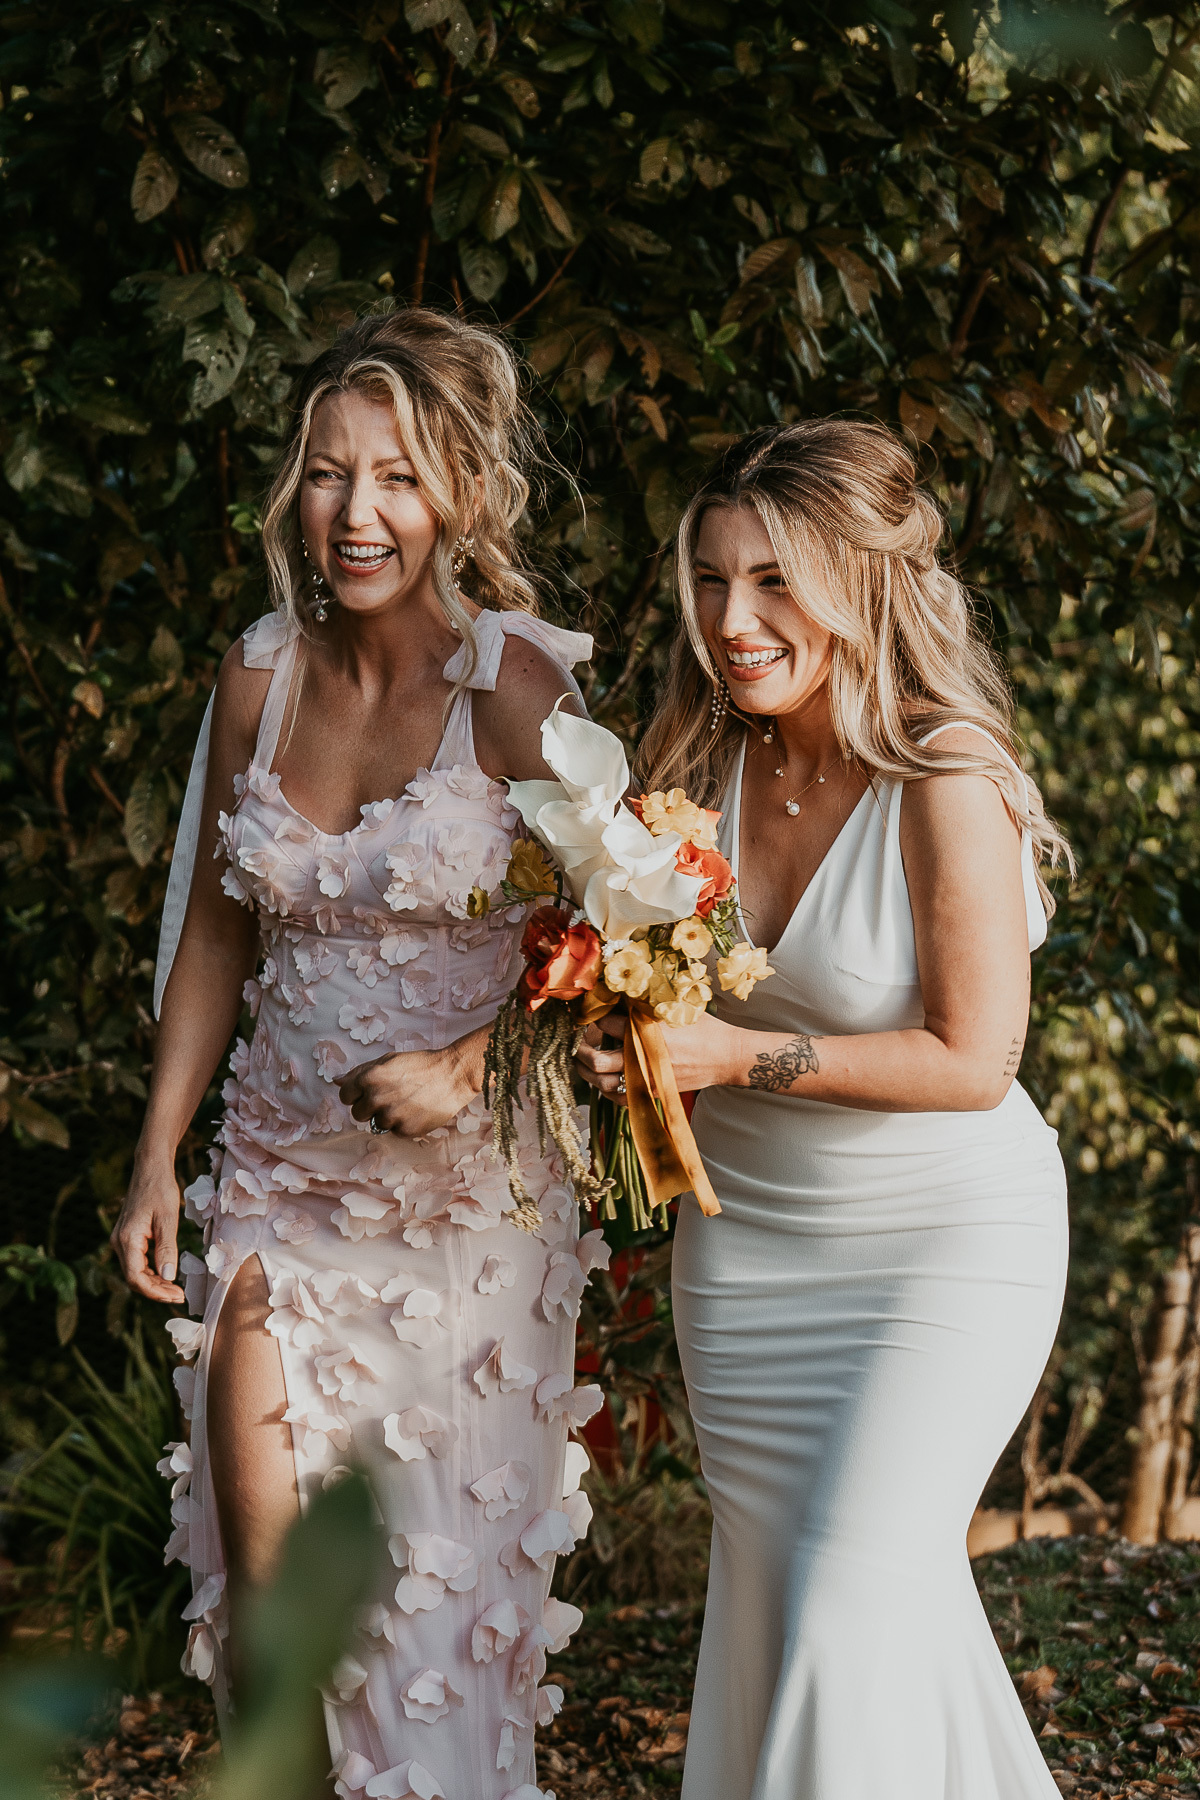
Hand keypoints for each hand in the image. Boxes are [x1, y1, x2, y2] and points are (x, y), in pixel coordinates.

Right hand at [111, 1155, 185, 1305]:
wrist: (150, 1168)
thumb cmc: (160, 1189)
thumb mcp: (168, 1218)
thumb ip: (167, 1248)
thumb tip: (169, 1276)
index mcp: (127, 1239)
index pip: (135, 1278)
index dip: (155, 1292)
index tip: (175, 1297)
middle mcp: (119, 1242)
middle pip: (134, 1278)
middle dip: (156, 1290)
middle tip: (180, 1297)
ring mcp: (122, 1240)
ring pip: (135, 1272)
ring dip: (155, 1283)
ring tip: (176, 1290)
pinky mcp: (128, 1237)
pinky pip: (137, 1262)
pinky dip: (152, 1271)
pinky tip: (167, 1275)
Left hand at [339, 1037, 480, 1137]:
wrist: (452, 1075)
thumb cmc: (420, 1064)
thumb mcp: (388, 1060)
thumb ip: (360, 1071)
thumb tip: (337, 1081)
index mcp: (368, 1078)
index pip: (345, 1096)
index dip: (357, 1094)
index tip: (369, 1091)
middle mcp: (376, 1099)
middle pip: (357, 1114)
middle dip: (370, 1107)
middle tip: (390, 1097)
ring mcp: (390, 1117)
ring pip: (376, 1124)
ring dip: (387, 1116)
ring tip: (406, 1103)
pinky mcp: (405, 1131)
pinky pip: (395, 1132)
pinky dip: (403, 1124)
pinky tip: (416, 1110)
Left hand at [575, 1010, 744, 1096]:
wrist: (726, 1056)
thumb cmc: (703, 1028)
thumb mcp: (674, 1007)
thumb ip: (645, 1004)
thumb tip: (615, 995)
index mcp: (649, 1032)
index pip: (606, 1023)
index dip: (592, 1016)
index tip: (587, 1013)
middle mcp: (646, 1058)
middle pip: (599, 1060)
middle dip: (582, 1049)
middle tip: (578, 1040)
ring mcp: (649, 1080)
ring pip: (604, 1083)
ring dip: (588, 1072)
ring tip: (582, 1061)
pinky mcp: (654, 1094)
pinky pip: (619, 1099)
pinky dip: (606, 1090)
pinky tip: (602, 1078)